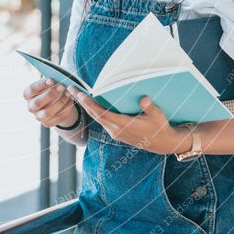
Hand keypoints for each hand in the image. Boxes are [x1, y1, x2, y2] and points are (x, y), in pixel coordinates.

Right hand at [23, 78, 79, 128]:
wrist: (55, 102)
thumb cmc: (50, 88)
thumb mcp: (49, 83)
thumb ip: (51, 81)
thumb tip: (60, 79)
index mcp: (28, 95)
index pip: (31, 90)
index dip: (41, 85)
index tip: (52, 80)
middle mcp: (31, 107)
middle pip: (38, 102)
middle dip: (51, 94)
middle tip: (62, 86)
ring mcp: (38, 116)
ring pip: (48, 112)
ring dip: (60, 102)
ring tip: (69, 93)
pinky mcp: (47, 123)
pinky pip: (57, 117)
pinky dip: (66, 108)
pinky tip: (71, 100)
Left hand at [67, 86, 185, 153]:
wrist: (163, 144)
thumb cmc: (160, 128)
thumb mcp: (158, 116)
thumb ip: (150, 108)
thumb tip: (143, 99)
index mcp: (123, 126)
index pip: (102, 114)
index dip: (90, 104)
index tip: (80, 95)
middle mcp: (116, 130)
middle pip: (94, 115)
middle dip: (82, 102)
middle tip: (71, 88)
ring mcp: (115, 132)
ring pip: (97, 118)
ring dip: (87, 106)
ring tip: (76, 93)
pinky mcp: (116, 132)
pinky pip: (102, 120)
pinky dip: (94, 111)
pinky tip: (90, 102)